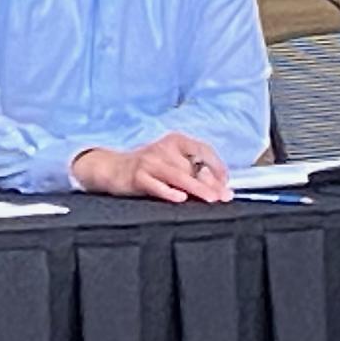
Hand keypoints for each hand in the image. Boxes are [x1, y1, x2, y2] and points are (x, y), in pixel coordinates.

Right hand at [71, 132, 232, 202]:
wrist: (112, 168)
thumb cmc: (147, 168)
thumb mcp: (170, 164)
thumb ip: (192, 172)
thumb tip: (218, 187)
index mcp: (175, 141)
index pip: (202, 149)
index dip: (217, 165)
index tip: (227, 182)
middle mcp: (163, 149)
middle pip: (192, 167)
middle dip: (210, 183)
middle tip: (223, 196)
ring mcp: (149, 162)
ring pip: (177, 176)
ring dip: (196, 188)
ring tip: (210, 199)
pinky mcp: (137, 176)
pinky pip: (156, 185)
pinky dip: (168, 192)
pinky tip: (180, 198)